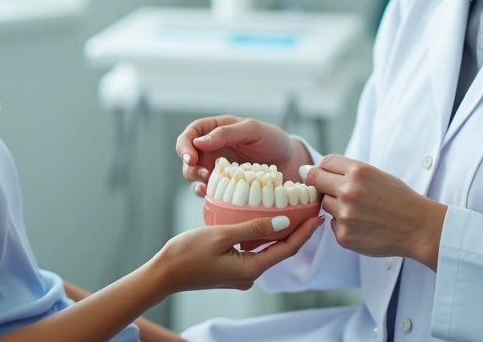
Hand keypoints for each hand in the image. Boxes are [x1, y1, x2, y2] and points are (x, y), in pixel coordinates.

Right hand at [150, 216, 324, 292]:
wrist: (164, 274)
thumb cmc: (188, 253)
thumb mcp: (222, 235)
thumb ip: (254, 228)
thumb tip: (284, 221)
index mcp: (251, 269)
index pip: (287, 249)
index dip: (305, 232)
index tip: (318, 215)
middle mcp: (250, 274)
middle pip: (280, 249)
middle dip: (295, 230)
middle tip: (308, 208)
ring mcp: (240, 273)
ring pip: (266, 249)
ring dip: (278, 231)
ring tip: (290, 210)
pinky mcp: (231, 269)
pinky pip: (253, 251)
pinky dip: (261, 236)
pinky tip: (262, 221)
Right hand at [176, 116, 312, 196]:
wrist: (290, 162)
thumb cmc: (272, 140)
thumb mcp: (252, 130)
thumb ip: (227, 133)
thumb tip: (199, 142)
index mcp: (216, 130)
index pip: (190, 134)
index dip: (184, 145)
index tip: (190, 157)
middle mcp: (212, 149)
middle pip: (187, 157)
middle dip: (189, 166)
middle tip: (202, 173)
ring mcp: (216, 168)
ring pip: (194, 176)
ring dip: (196, 181)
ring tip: (206, 186)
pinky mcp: (223, 186)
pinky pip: (207, 191)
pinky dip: (205, 194)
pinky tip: (210, 195)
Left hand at [302, 155, 447, 270]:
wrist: (418, 227)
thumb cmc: (397, 198)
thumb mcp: (374, 174)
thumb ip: (345, 171)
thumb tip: (309, 170)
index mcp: (358, 171)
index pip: (324, 163)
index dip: (323, 169)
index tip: (325, 175)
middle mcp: (348, 191)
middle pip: (315, 182)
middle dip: (321, 185)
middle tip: (338, 192)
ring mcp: (345, 215)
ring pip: (325, 205)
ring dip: (335, 206)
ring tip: (359, 210)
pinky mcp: (344, 236)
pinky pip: (333, 225)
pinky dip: (343, 225)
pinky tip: (363, 225)